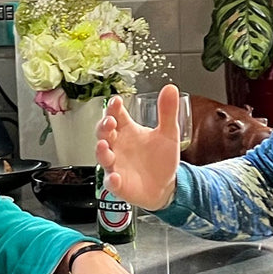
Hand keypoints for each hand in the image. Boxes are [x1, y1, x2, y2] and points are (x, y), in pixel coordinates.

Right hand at [96, 85, 180, 210]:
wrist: (166, 185)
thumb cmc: (161, 158)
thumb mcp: (169, 133)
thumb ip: (168, 112)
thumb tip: (171, 88)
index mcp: (128, 130)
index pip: (116, 114)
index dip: (114, 107)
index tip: (116, 101)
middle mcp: (118, 146)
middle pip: (104, 133)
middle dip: (104, 126)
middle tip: (110, 122)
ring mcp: (116, 165)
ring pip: (103, 156)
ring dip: (102, 151)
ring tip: (105, 146)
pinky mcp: (119, 184)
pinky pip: (111, 182)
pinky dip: (111, 180)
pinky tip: (115, 177)